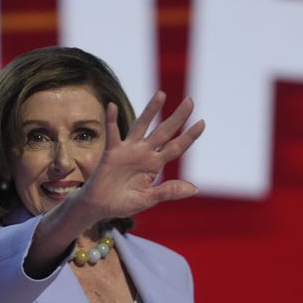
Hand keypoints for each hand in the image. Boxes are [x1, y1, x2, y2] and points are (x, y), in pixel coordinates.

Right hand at [79, 91, 204, 221]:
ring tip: (161, 94)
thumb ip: (169, 191)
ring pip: (141, 126)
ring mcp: (128, 150)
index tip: (202, 123)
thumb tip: (194, 189)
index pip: (176, 147)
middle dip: (178, 117)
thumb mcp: (148, 198)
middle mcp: (144, 153)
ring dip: (151, 111)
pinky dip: (111, 120)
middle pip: (164, 131)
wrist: (100, 208)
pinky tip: (112, 106)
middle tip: (190, 101)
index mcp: (155, 164)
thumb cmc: (123, 202)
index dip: (189, 136)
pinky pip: (112, 134)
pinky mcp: (111, 153)